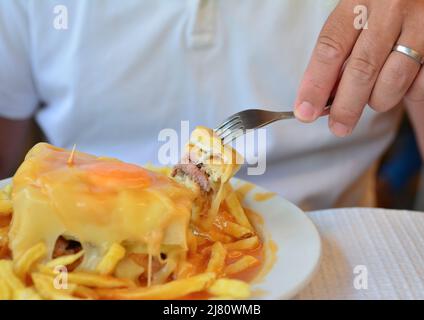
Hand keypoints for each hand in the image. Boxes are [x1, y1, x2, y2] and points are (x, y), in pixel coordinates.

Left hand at [294, 0, 423, 136]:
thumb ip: (339, 52)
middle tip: (338, 127)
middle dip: (346, 107)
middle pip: (361, 69)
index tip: (305, 112)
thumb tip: (320, 99)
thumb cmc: (382, 10)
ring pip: (392, 81)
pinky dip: (406, 94)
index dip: (315, 85)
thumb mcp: (356, 18)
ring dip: (377, 101)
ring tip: (372, 99)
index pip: (331, 48)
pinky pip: (419, 85)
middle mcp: (391, 8)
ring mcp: (421, 24)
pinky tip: (400, 86)